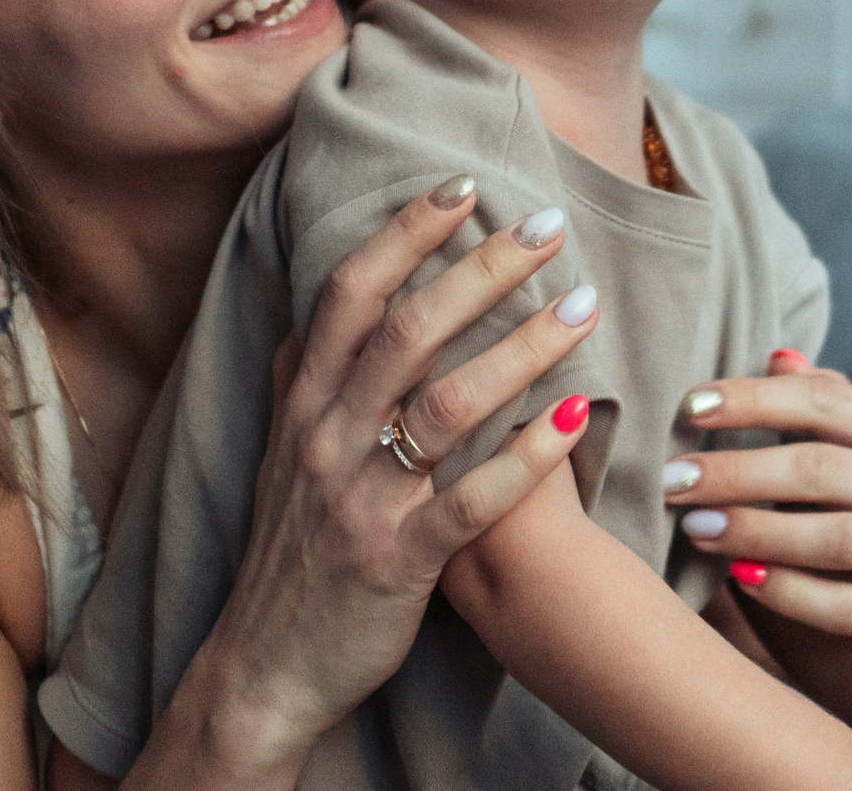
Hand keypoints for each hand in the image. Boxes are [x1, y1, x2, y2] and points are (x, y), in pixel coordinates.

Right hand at [155, 180, 598, 780]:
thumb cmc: (291, 546)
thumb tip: (316, 302)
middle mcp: (326, 439)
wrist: (266, 666)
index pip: (351, 294)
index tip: (464, 184)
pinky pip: (471, 501)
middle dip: (482, 270)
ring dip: (522, 349)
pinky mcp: (398, 562)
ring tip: (585, 306)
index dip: (405, 234)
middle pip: (407, 332)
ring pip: (444, 406)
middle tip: (549, 225)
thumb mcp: (280, 449)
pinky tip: (581, 415)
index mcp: (304, 402)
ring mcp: (361, 501)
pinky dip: (528, 455)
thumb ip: (303, 375)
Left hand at [665, 353, 851, 665]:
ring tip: (694, 526)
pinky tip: (739, 578)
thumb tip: (776, 356)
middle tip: (672, 477)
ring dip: (754, 530)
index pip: (829, 403)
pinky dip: (789, 591)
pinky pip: (848, 607)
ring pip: (834, 537)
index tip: (691, 407)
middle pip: (823, 469)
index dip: (756, 401)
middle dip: (738, 471)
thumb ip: (835, 407)